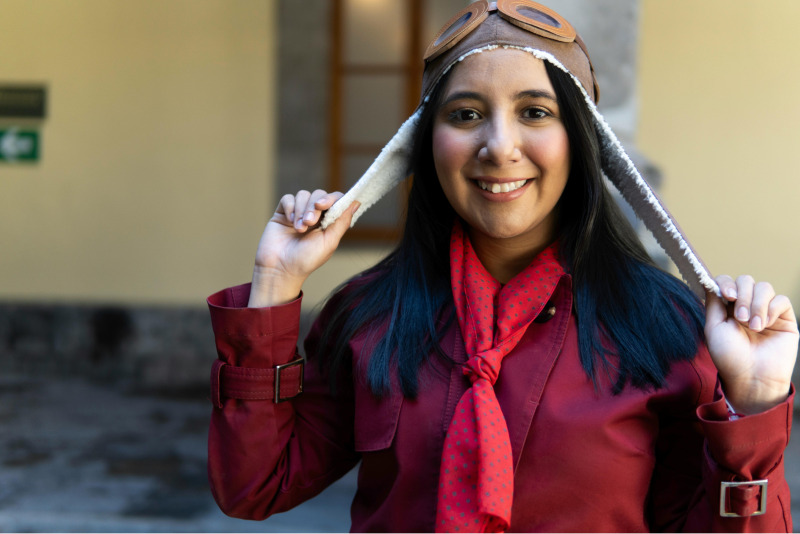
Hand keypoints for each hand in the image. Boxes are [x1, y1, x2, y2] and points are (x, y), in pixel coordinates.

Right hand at [248, 189, 358, 307]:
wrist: (280, 268)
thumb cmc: (307, 260)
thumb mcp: (329, 242)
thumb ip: (342, 221)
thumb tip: (356, 203)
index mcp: (328, 222)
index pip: (335, 200)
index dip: (332, 198)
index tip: (323, 205)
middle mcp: (315, 215)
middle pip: (319, 194)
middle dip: (314, 207)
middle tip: (309, 223)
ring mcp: (298, 213)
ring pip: (303, 195)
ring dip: (302, 210)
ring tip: (299, 229)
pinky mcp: (283, 213)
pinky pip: (288, 198)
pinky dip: (290, 208)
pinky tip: (289, 222)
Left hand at [705, 275, 798, 414]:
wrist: (751, 377)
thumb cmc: (729, 356)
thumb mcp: (714, 327)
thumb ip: (713, 302)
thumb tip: (709, 281)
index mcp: (728, 306)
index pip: (727, 281)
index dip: (726, 283)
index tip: (727, 296)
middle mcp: (747, 305)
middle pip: (746, 280)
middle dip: (742, 296)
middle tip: (740, 318)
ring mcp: (766, 311)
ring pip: (764, 287)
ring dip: (756, 305)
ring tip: (753, 327)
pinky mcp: (784, 318)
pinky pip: (781, 300)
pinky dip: (771, 310)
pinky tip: (765, 325)